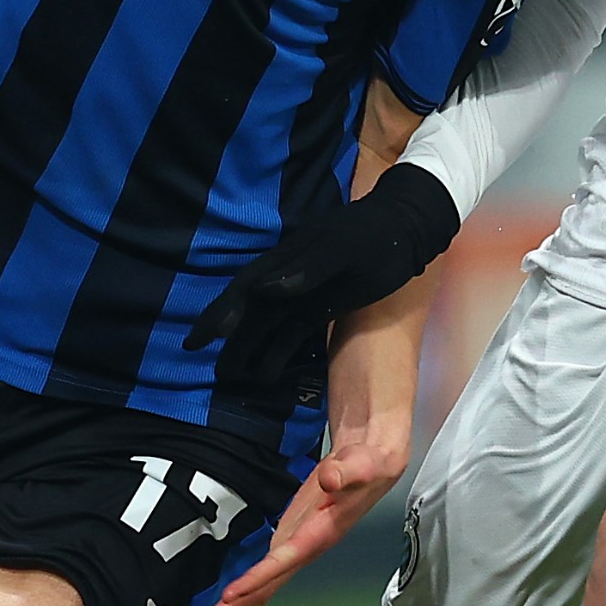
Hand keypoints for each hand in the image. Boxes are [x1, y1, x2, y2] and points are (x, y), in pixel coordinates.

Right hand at [185, 162, 459, 377]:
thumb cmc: (377, 238)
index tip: (202, 339)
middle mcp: (288, 275)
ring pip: (267, 321)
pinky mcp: (320, 305)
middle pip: (248, 306)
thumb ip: (306, 270)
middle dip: (224, 330)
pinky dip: (277, 352)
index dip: (222, 312)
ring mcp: (303, 291)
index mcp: (289, 258)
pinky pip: (291, 331)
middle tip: (197, 356)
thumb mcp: (344, 252)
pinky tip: (264, 376)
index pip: (247, 288)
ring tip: (226, 375)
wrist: (408, 230)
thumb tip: (264, 290)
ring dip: (247, 346)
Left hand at [194, 435, 408, 605]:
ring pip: (264, 589)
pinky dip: (248, 600)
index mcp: (321, 533)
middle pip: (268, 587)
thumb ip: (345, 472)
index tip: (230, 596)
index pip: (285, 560)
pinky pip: (266, 578)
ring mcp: (297, 550)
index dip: (258, 579)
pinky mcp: (290, 544)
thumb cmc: (367, 465)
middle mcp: (307, 549)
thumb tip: (331, 479)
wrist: (373, 467)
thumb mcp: (361, 464)